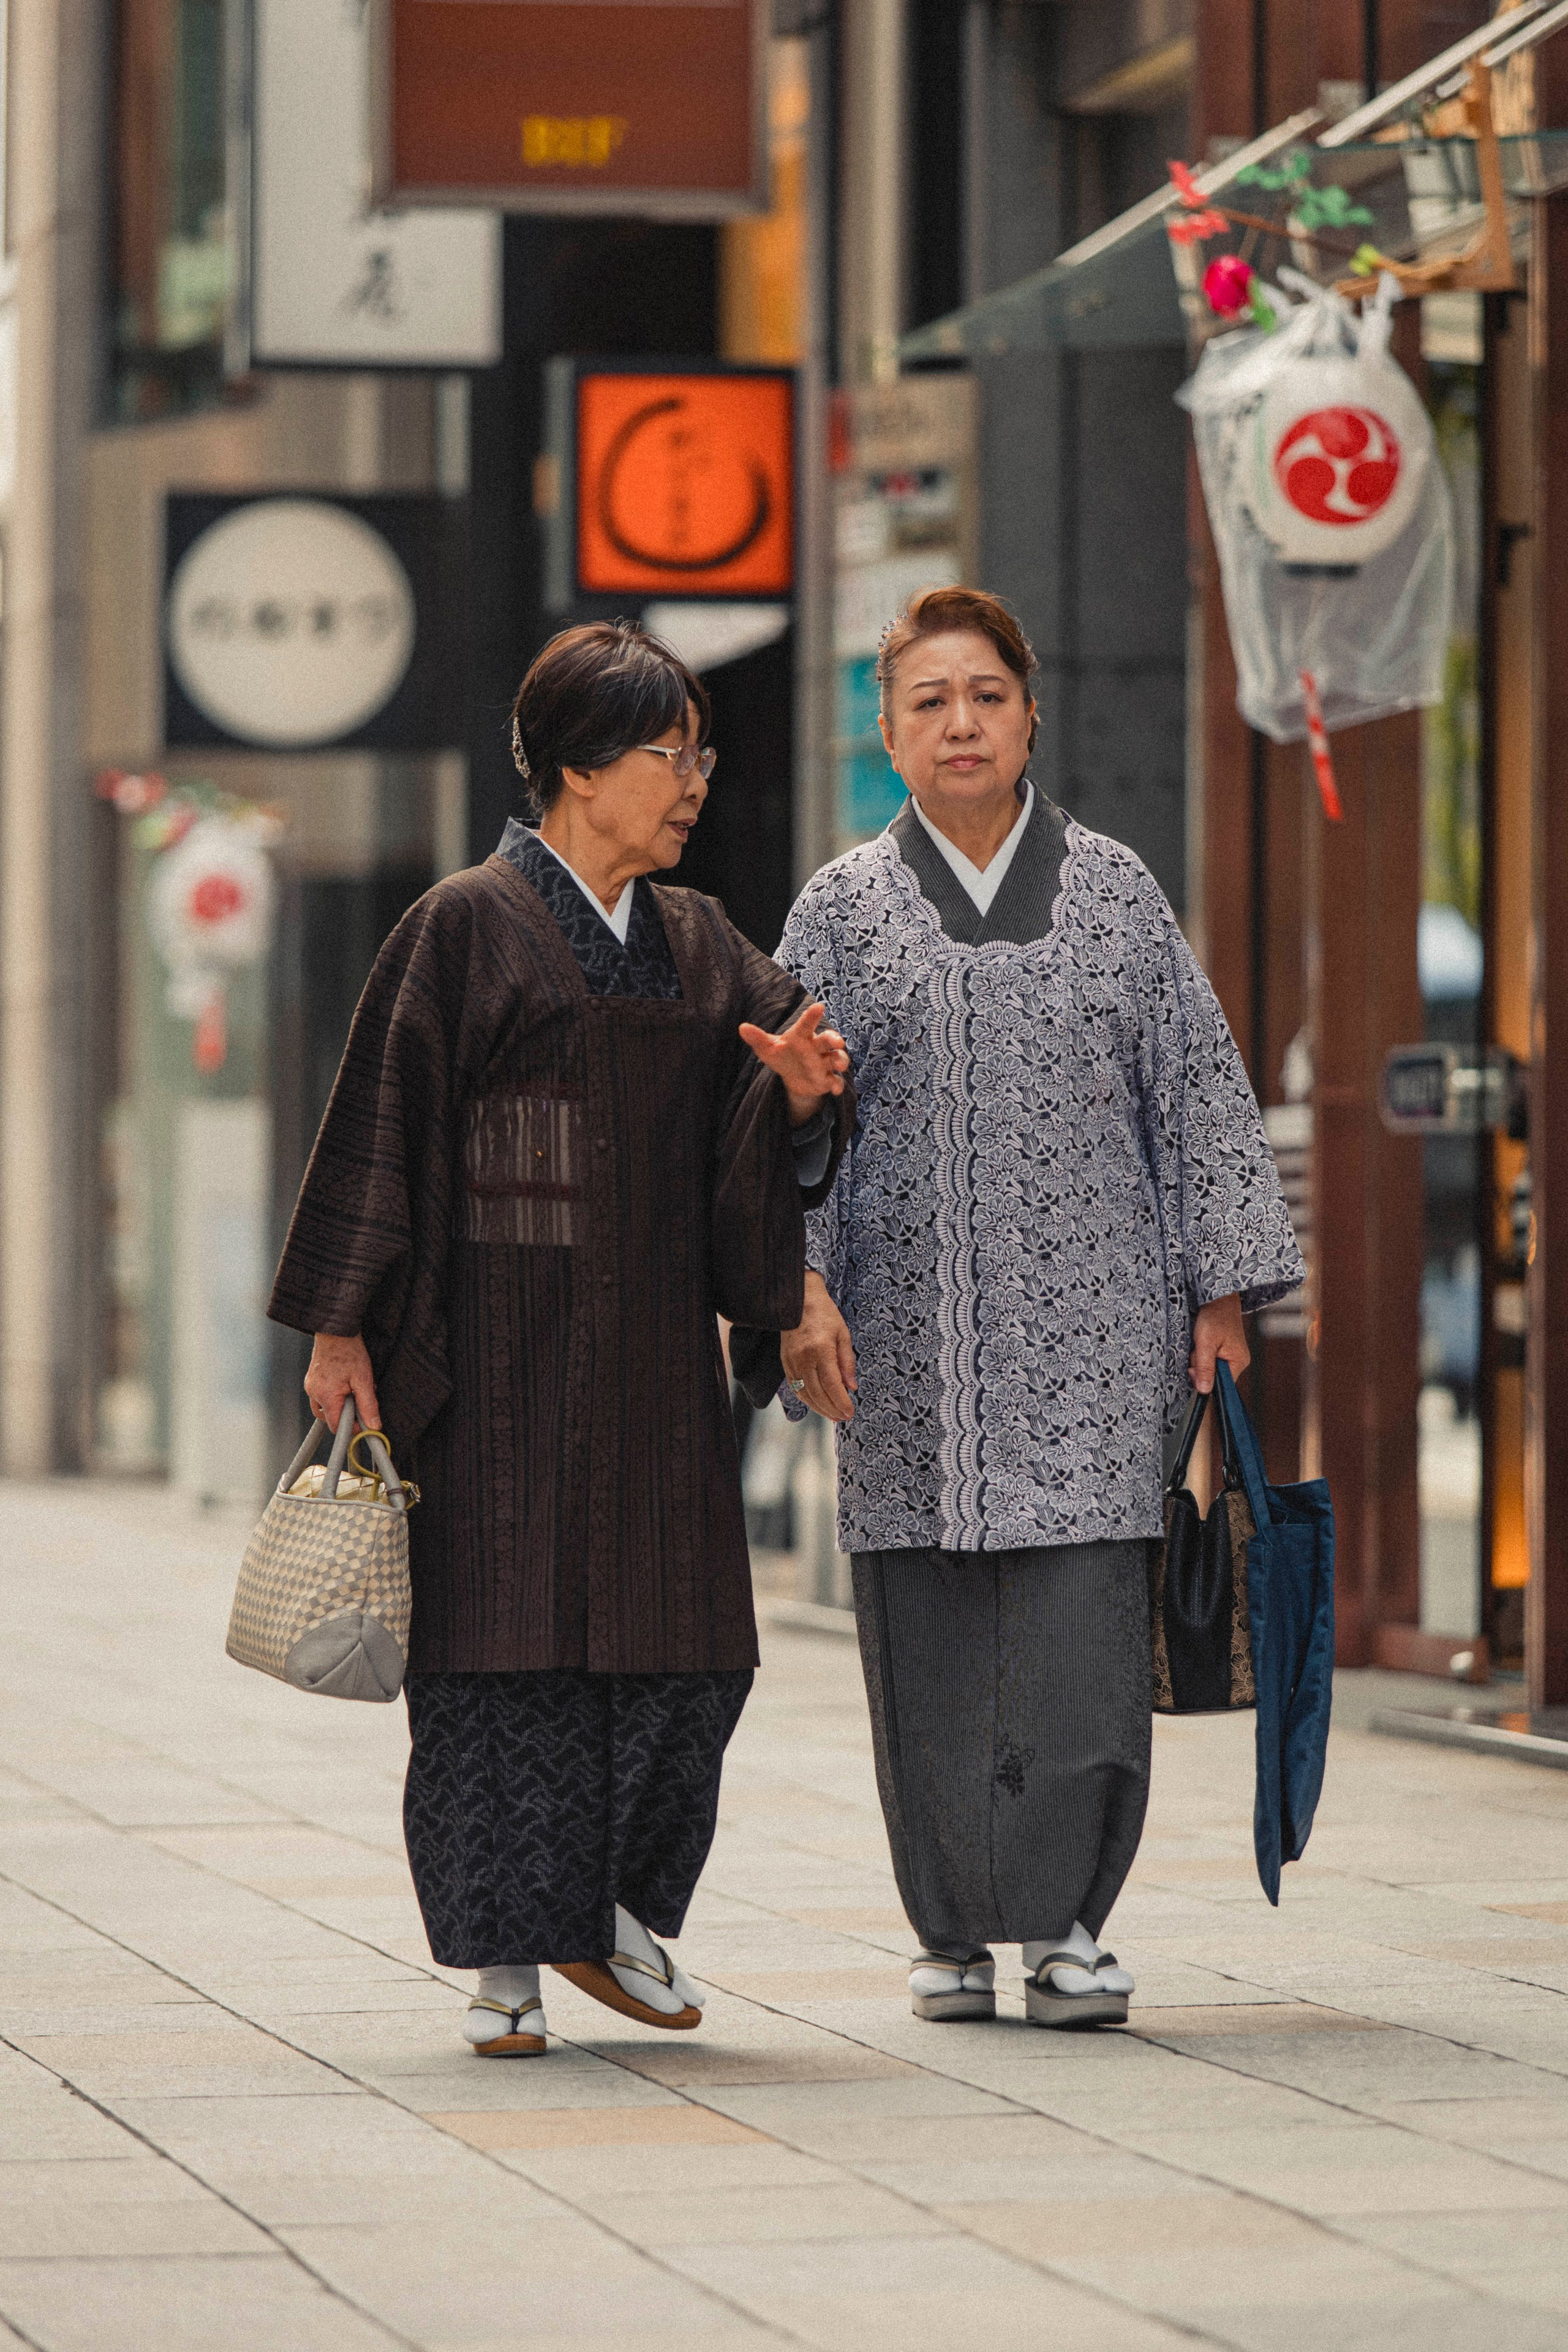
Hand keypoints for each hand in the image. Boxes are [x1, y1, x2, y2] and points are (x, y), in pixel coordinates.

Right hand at [305, 1333, 380, 1432]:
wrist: (336, 1331)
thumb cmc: (349, 1351)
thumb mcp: (364, 1379)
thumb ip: (368, 1405)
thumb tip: (373, 1425)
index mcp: (326, 1396)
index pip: (336, 1426)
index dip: (352, 1428)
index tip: (364, 1422)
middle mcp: (314, 1393)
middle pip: (330, 1418)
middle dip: (346, 1414)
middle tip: (359, 1399)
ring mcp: (311, 1386)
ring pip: (325, 1408)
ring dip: (339, 1405)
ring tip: (352, 1389)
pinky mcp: (311, 1380)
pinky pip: (321, 1396)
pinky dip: (333, 1396)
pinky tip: (344, 1384)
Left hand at [739, 1001, 849, 1126]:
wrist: (792, 1076)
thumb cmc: (782, 1054)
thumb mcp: (768, 1049)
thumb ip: (757, 1038)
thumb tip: (742, 1028)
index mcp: (802, 1036)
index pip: (807, 1024)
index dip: (812, 1016)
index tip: (819, 1007)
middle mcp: (816, 1047)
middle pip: (828, 1040)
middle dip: (834, 1039)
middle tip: (837, 1041)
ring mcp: (824, 1063)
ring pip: (837, 1059)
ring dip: (840, 1060)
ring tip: (839, 1064)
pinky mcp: (827, 1079)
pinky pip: (835, 1081)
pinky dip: (836, 1085)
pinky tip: (835, 1091)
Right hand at [780, 1271, 857, 1420]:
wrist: (799, 1300)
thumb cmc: (825, 1314)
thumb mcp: (843, 1335)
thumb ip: (847, 1362)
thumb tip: (852, 1387)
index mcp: (820, 1349)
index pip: (831, 1384)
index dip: (841, 1401)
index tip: (850, 1412)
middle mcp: (803, 1358)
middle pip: (817, 1393)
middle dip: (831, 1408)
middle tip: (843, 1417)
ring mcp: (791, 1361)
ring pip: (804, 1393)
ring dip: (818, 1408)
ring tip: (832, 1415)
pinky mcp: (784, 1362)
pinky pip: (795, 1386)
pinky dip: (806, 1399)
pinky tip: (816, 1404)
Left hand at [1189, 1293, 1248, 1393]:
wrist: (1218, 1298)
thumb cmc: (1214, 1316)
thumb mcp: (1205, 1342)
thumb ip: (1205, 1367)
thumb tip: (1204, 1391)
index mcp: (1238, 1362)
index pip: (1220, 1385)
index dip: (1203, 1379)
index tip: (1194, 1366)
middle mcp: (1238, 1361)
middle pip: (1213, 1377)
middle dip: (1200, 1366)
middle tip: (1198, 1348)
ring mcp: (1232, 1356)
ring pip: (1209, 1368)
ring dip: (1200, 1358)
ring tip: (1201, 1342)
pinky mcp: (1225, 1350)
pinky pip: (1210, 1360)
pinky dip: (1202, 1353)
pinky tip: (1202, 1343)